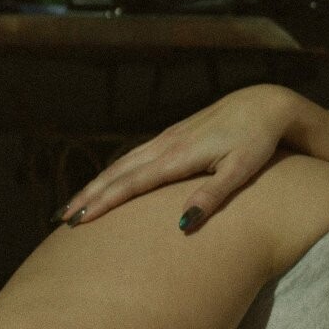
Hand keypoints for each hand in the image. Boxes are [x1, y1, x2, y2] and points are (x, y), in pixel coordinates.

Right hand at [52, 84, 296, 232]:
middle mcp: (166, 144)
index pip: (132, 183)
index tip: (80, 221)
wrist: (266, 104)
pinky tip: (107, 182)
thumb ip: (212, 196)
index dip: (104, 202)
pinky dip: (114, 171)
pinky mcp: (173, 135)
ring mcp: (167, 138)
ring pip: (122, 163)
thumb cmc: (258, 141)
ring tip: (75, 204)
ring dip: (96, 184)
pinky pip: (134, 156)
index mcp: (179, 155)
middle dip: (89, 195)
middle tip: (62, 219)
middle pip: (117, 172)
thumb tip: (183, 224)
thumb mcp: (241, 170)